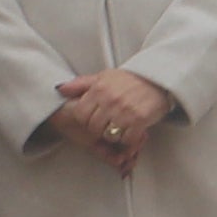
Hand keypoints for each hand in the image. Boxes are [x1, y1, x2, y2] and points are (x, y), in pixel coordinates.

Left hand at [52, 66, 174, 173]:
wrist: (157, 78)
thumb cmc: (130, 79)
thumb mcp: (103, 77)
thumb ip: (80, 84)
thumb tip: (60, 89)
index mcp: (99, 89)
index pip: (80, 114)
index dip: (85, 121)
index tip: (92, 120)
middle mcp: (110, 100)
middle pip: (94, 128)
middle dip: (99, 130)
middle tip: (108, 125)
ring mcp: (125, 111)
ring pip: (109, 136)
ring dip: (115, 135)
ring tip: (120, 127)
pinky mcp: (139, 120)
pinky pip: (127, 139)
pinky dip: (129, 138)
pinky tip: (132, 129)